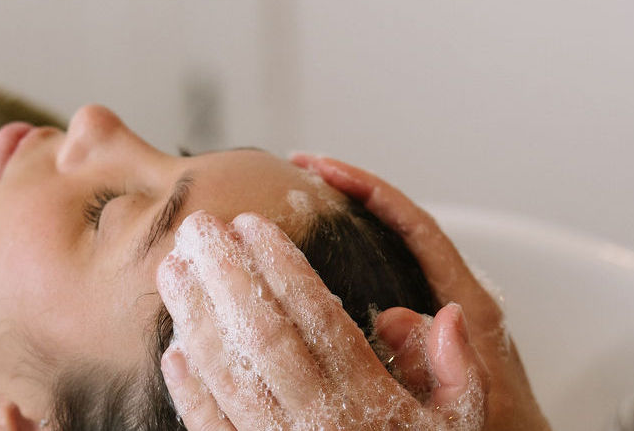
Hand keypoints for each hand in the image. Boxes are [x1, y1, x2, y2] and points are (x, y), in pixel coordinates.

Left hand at [156, 210, 487, 430]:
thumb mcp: (460, 429)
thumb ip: (461, 375)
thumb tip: (451, 316)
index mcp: (369, 402)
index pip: (319, 318)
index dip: (282, 265)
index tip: (254, 223)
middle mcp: (317, 421)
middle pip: (263, 335)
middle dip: (226, 274)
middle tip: (199, 226)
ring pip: (228, 374)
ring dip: (194, 318)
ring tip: (172, 269)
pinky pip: (212, 429)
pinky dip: (189, 392)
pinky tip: (172, 351)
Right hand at [289, 154, 551, 430]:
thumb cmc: (501, 430)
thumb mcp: (469, 400)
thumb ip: (434, 361)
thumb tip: (391, 316)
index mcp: (465, 303)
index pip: (415, 227)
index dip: (371, 192)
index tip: (326, 170)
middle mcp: (454, 292)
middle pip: (401, 220)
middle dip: (353, 188)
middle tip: (303, 166)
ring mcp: (441, 304)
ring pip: (393, 243)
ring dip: (353, 214)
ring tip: (306, 196)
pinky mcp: (430, 323)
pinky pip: (389, 269)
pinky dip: (357, 248)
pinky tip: (323, 256)